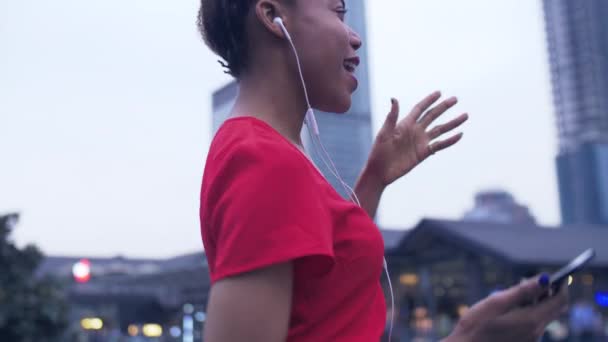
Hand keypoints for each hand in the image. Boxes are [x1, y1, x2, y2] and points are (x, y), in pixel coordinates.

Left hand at [366, 91, 467, 185]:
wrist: (380, 171)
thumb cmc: (378, 151)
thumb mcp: (384, 133)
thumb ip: (392, 117)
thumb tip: (394, 99)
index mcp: (405, 124)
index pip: (420, 109)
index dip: (429, 100)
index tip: (439, 93)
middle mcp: (415, 131)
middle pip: (432, 116)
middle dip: (443, 107)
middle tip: (455, 99)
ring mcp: (420, 142)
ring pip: (440, 130)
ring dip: (452, 123)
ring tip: (465, 116)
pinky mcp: (423, 153)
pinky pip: (440, 145)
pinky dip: (450, 141)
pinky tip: (459, 135)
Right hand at [444, 276, 568, 341]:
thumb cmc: (477, 325)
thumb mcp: (497, 302)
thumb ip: (523, 291)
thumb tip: (545, 278)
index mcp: (532, 320)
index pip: (560, 301)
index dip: (561, 286)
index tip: (557, 276)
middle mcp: (536, 332)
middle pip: (554, 309)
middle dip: (549, 293)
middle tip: (532, 282)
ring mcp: (531, 339)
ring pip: (542, 316)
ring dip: (535, 302)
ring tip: (512, 296)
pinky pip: (533, 324)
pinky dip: (528, 313)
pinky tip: (508, 311)